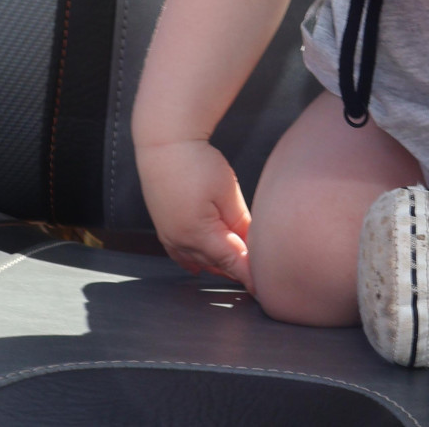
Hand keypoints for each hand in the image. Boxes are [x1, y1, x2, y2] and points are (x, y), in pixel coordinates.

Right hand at [135, 138, 252, 288]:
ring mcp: (169, 235)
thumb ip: (240, 222)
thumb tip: (252, 243)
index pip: (232, 263)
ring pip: (199, 260)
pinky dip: (193, 261)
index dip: (250, 275)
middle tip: (259, 275)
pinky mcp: (163, 226)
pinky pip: (180, 254)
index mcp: (199, 234)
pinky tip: (200, 268)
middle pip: (216, 264)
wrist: (163, 142)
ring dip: (219, 265)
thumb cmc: (196, 161)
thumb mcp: (227, 191)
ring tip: (238, 270)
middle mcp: (180, 240)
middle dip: (237, 270)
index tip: (265, 286)